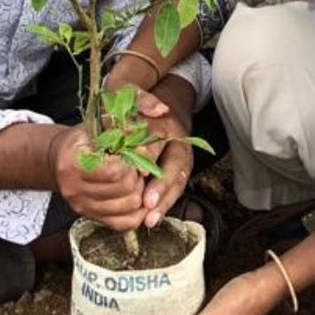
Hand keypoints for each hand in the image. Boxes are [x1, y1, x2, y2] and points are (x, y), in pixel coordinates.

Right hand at [46, 123, 145, 231]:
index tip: (133, 155)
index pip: (116, 171)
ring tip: (133, 180)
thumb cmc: (82, 141)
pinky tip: (135, 197)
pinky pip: (124, 224)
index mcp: (74, 164)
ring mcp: (82, 207)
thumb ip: (121, 131)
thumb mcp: (97, 127)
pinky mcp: (90, 218)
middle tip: (135, 168)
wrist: (61, 159)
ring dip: (139, 193)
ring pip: (129, 208)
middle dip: (138, 177)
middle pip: (126, 191)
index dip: (133, 162)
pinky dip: (137, 212)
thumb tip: (144, 147)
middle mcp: (75, 189)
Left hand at [141, 109, 192, 228]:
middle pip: (175, 167)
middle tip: (147, 204)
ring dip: (163, 203)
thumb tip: (160, 108)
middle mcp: (179, 144)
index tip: (137, 173)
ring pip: (177, 183)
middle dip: (161, 187)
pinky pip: (173, 191)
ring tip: (149, 220)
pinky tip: (150, 219)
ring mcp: (180, 160)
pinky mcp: (176, 174)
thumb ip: (144, 98)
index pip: (160, 143)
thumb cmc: (136, 105)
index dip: (148, 157)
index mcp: (168, 126)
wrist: (154, 110)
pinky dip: (162, 205)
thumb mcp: (134, 94)